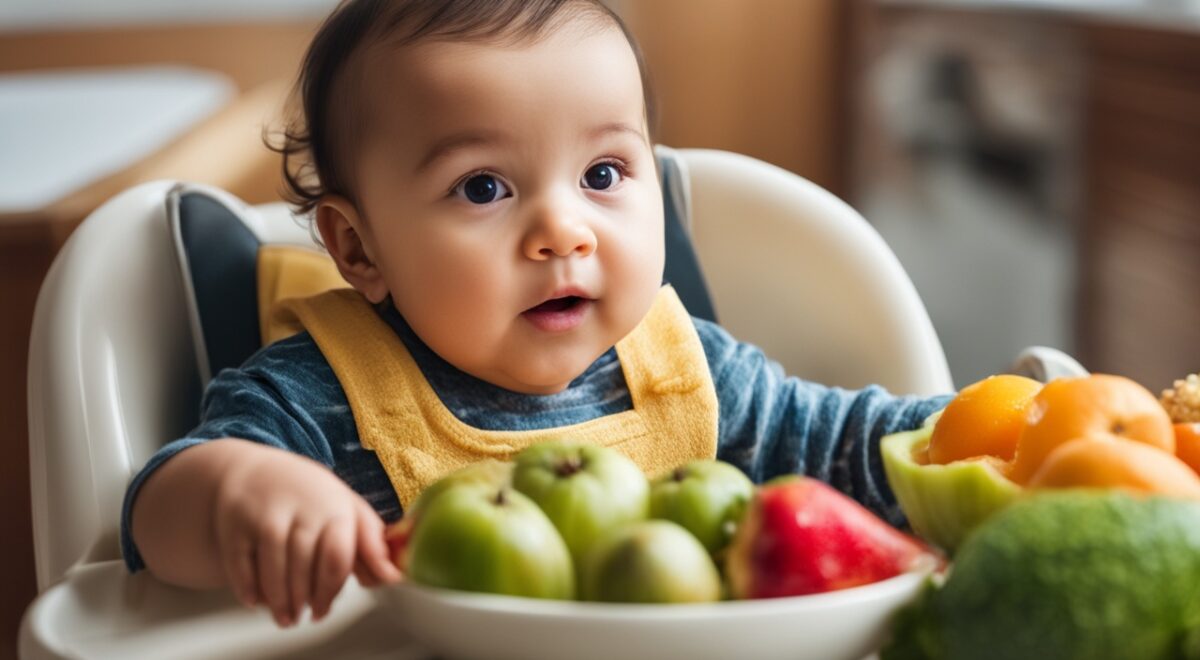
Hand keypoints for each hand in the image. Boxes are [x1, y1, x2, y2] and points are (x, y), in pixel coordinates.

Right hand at [212, 444, 401, 625]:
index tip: (326, 608)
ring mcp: (266, 513)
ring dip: (279, 600)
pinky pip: (241, 563)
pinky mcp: (236, 522)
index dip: (332, 590)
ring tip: (286, 617)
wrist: (253, 471)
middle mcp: (300, 507)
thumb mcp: (347, 509)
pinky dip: (248, 587)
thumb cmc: (309, 496)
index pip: (337, 555)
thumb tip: (393, 577)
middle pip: (303, 566)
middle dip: (305, 599)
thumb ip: (371, 544)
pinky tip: (257, 601)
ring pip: (273, 567)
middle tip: (307, 616)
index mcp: (335, 505)